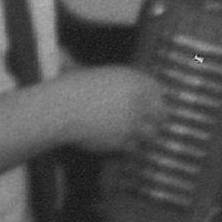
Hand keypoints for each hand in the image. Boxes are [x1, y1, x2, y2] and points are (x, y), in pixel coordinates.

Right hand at [53, 66, 168, 154]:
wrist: (60, 108)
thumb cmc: (71, 87)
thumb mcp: (96, 74)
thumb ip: (112, 79)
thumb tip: (115, 77)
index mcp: (134, 81)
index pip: (159, 91)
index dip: (157, 99)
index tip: (153, 105)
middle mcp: (139, 101)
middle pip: (161, 114)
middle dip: (156, 119)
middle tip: (151, 123)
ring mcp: (133, 122)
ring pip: (151, 133)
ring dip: (146, 135)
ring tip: (140, 136)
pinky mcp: (123, 140)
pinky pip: (135, 146)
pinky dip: (130, 146)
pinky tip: (122, 143)